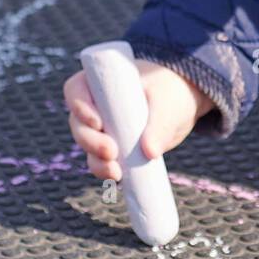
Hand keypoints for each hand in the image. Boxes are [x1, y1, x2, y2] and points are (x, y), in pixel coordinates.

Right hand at [63, 59, 213, 181]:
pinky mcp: (112, 146)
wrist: (181, 105)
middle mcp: (96, 104)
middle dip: (89, 140)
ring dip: (96, 160)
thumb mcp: (168, 102)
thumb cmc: (172, 91)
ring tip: (115, 171)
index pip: (77, 89)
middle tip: (111, 152)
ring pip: (87, 145)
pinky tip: (117, 176)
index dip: (80, 106)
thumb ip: (160, 124)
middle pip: (78, 122)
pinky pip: (100, 161)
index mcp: (103, 81)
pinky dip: (104, 170)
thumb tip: (150, 152)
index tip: (98, 123)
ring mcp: (102, 127)